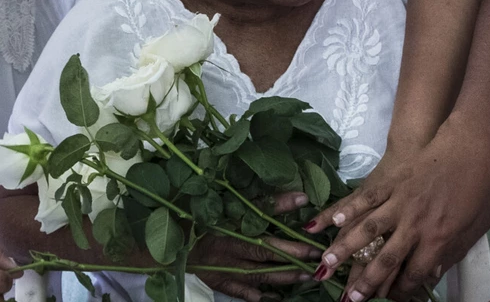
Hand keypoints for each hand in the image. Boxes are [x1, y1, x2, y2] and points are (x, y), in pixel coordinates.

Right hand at [195, 192, 319, 300]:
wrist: (173, 241)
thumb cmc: (202, 219)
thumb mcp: (228, 205)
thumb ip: (264, 202)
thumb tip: (302, 197)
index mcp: (227, 219)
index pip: (257, 211)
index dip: (281, 208)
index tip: (306, 204)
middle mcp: (227, 243)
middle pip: (263, 248)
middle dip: (292, 253)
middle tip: (316, 254)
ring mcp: (222, 266)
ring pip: (258, 273)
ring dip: (283, 276)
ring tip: (307, 276)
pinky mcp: (217, 281)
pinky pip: (240, 291)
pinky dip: (257, 294)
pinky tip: (274, 297)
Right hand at [308, 125, 489, 300]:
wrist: (468, 149)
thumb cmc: (470, 187)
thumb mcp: (466, 223)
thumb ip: (447, 249)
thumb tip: (434, 272)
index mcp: (438, 238)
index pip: (415, 272)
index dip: (401, 290)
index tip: (389, 299)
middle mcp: (416, 224)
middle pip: (387, 259)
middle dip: (367, 281)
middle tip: (350, 298)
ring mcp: (401, 202)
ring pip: (369, 230)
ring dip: (346, 249)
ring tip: (327, 263)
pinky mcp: (392, 182)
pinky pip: (366, 199)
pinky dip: (348, 210)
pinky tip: (332, 221)